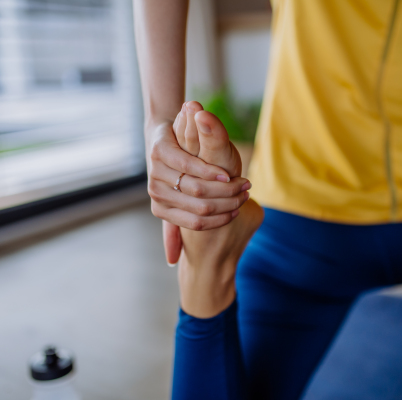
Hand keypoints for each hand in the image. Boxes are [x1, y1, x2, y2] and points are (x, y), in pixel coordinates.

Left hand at [146, 106, 250, 264]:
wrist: (162, 134)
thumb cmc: (173, 170)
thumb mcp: (175, 198)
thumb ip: (175, 228)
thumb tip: (172, 263)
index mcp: (161, 209)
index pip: (196, 224)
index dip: (220, 220)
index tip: (238, 212)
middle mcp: (157, 193)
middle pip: (200, 207)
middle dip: (228, 203)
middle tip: (245, 194)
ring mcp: (156, 173)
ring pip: (197, 188)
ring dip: (224, 188)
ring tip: (241, 183)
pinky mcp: (160, 152)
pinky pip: (190, 166)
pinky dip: (211, 171)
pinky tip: (225, 173)